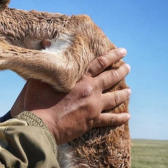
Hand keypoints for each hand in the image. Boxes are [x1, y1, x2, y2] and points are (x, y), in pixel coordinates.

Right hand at [10, 48, 130, 144]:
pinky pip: (110, 120)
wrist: (40, 126)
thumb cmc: (37, 102)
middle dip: (121, 72)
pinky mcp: (91, 121)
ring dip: (123, 93)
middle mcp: (90, 90)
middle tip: (128, 68)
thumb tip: (46, 41)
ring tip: (130, 91)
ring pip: (114, 98)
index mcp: (80, 79)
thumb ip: (46, 60)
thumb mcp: (38, 78)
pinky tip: (127, 117)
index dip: (112, 56)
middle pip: (110, 78)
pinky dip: (120, 118)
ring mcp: (93, 107)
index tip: (122, 51)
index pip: (100, 63)